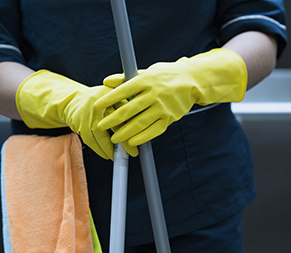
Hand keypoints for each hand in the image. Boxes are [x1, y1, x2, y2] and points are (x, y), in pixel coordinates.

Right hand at [16, 70, 137, 158]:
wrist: (73, 101)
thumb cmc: (100, 101)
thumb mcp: (113, 96)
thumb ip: (127, 104)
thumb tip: (143, 121)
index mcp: (109, 95)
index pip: (124, 112)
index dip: (133, 126)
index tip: (141, 138)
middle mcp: (97, 105)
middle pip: (113, 125)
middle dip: (124, 141)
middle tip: (133, 152)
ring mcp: (87, 116)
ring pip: (101, 137)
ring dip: (111, 149)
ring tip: (121, 157)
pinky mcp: (79, 126)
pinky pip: (92, 142)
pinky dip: (100, 150)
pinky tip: (108, 155)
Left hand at [94, 49, 246, 146]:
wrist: (193, 81)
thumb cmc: (165, 76)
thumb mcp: (147, 72)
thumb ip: (125, 78)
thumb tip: (106, 81)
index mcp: (147, 80)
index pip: (124, 90)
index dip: (109, 99)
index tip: (97, 106)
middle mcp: (154, 93)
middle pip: (130, 108)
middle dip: (113, 119)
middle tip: (100, 126)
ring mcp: (163, 106)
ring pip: (141, 122)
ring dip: (125, 132)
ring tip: (114, 139)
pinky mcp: (170, 117)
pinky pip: (154, 130)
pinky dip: (142, 137)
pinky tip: (131, 141)